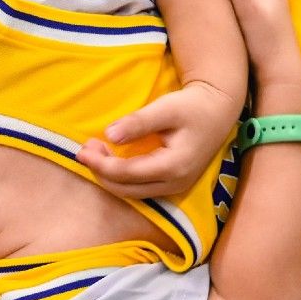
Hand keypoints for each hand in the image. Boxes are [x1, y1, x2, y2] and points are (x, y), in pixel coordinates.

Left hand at [78, 79, 240, 198]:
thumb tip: (109, 135)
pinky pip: (140, 189)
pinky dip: (122, 178)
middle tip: (84, 150)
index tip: (82, 149)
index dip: (101, 164)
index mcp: (173, 166)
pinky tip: (112, 160)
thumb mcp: (166, 108)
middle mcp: (174, 183)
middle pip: (126, 189)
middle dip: (101, 172)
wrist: (218, 110)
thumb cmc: (193, 106)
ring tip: (96, 153)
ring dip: (110, 177)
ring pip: (132, 192)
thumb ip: (138, 122)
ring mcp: (175, 187)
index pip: (127, 173)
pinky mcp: (173, 184)